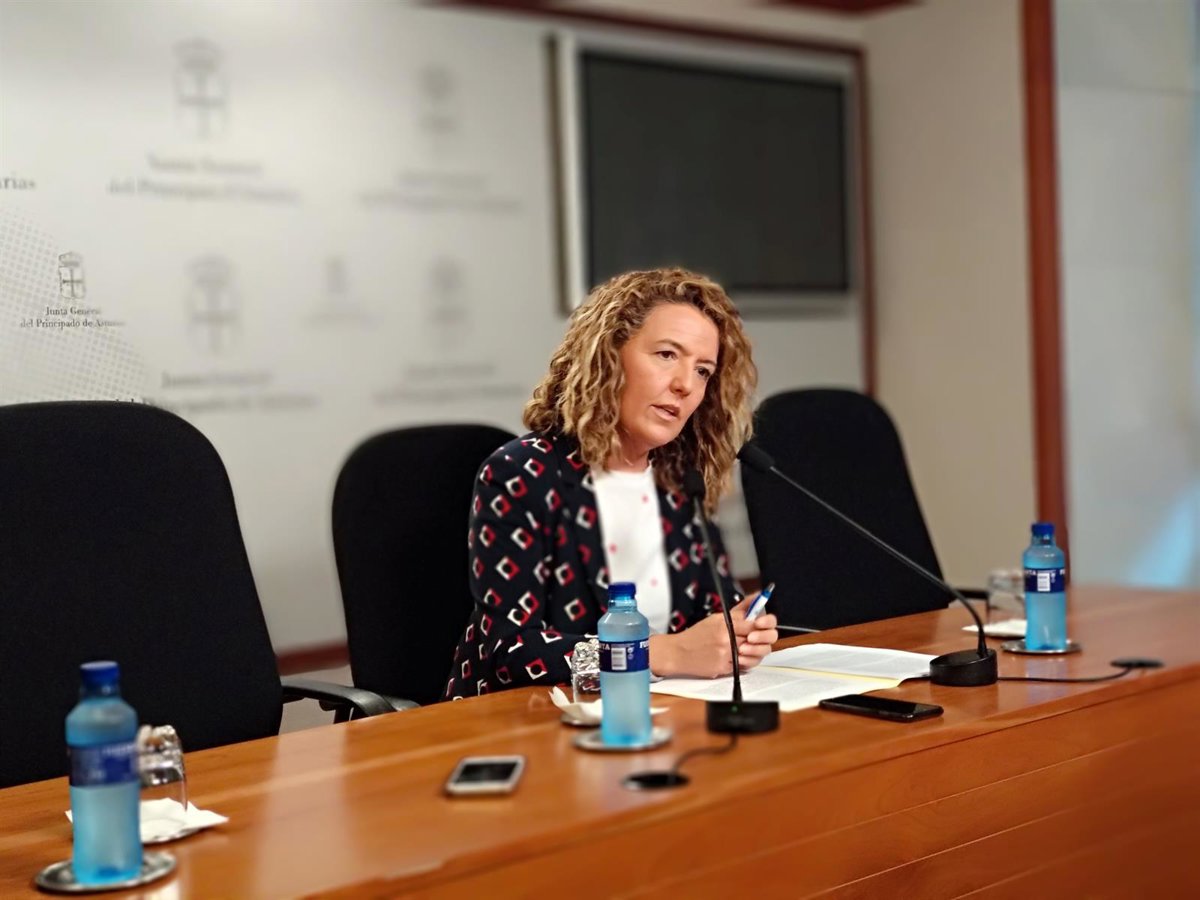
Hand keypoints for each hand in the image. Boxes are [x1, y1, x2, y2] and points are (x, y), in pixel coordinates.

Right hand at [649, 595, 778, 677]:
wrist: (679, 652)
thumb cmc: (697, 635)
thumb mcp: (716, 618)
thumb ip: (738, 612)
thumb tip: (756, 598)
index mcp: (724, 625)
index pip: (753, 625)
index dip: (760, 626)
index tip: (760, 626)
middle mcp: (726, 640)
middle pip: (755, 640)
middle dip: (758, 640)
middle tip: (754, 639)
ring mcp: (725, 655)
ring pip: (752, 655)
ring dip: (752, 652)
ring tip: (744, 648)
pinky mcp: (723, 669)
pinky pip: (742, 666)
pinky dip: (742, 662)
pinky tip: (735, 657)